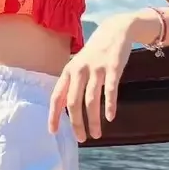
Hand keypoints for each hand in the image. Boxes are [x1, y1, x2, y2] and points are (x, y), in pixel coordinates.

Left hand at [48, 14, 134, 141]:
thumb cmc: (95, 53)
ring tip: (97, 134)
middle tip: (81, 139)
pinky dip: (109, 105)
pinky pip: (110, 90)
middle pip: (73, 102)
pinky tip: (110, 117)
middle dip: (76, 123)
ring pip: (91, 100)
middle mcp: (79, 70)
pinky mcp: (112, 67)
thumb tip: (67, 110)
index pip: (57, 96)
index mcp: (68, 71)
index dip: (54, 115)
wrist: (115, 30)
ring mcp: (96, 68)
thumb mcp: (79, 65)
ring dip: (93, 120)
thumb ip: (73, 84)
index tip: (53, 132)